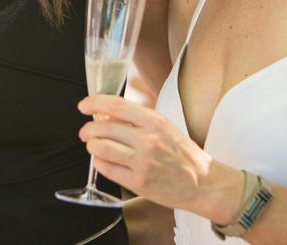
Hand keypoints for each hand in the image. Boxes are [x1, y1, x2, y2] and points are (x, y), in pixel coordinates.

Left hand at [78, 95, 241, 220]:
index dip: (94, 104)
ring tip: (92, 145)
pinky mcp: (138, 183)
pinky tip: (102, 160)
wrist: (203, 183)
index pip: (115, 106)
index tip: (84, 106)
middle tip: (86, 132)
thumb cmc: (183, 154)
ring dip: (90, 145)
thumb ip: (138, 120)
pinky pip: (107, 169)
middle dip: (87, 129)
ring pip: (101, 148)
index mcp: (154, 122)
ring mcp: (142, 162)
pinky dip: (98, 162)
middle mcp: (148, 140)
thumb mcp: (165, 127)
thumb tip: (107, 114)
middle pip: (103, 128)